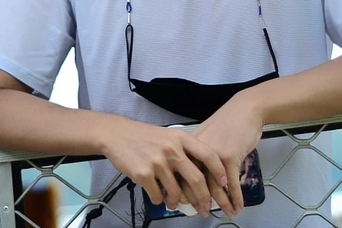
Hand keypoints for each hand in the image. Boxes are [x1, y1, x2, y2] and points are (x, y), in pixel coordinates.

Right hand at [99, 115, 227, 214]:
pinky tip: (157, 194)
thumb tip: (201, 176)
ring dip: (177, 202)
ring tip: (174, 202)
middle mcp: (172, 148)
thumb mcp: (169, 135)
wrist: (117, 134)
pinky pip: (159, 196)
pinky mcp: (143, 174)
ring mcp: (158, 162)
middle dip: (204, 197)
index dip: (218, 170)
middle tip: (206, 208)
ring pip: (177, 192)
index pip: (207, 154)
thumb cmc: (145, 137)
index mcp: (181, 137)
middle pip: (196, 178)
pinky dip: (160, 200)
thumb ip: (184, 151)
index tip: (223, 183)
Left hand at [185, 89, 264, 216]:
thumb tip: (194, 172)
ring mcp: (214, 155)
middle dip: (200, 202)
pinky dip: (236, 198)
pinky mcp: (230, 157)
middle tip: (204, 212)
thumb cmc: (228, 122)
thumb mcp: (207, 134)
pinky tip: (238, 206)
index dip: (183, 191)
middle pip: (195, 183)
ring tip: (226, 213)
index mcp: (190, 146)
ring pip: (215, 187)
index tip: (185, 203)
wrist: (245, 109)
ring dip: (222, 203)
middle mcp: (199, 152)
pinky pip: (232, 184)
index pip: (180, 173)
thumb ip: (199, 152)